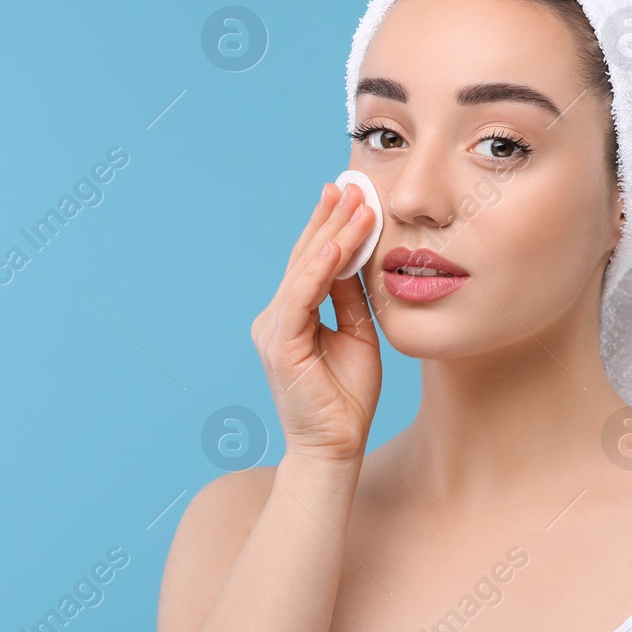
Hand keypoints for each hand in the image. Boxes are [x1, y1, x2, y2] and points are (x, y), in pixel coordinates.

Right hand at [250, 181, 382, 465]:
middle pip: (305, 257)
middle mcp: (276, 318)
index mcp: (292, 317)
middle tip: (351, 183)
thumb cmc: (346, 399)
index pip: (312, 263)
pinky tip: (338, 244)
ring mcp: (274, 330)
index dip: (330, 228)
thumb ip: (349, 299)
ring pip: (305, 270)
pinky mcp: (280, 345)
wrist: (334, 449)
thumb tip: (355, 259)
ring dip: (333, 233)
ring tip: (355, 202)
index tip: (350, 195)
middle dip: (330, 218)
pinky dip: (320, 268)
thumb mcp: (357, 336)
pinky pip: (302, 297)